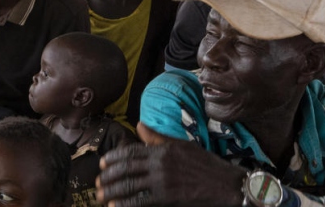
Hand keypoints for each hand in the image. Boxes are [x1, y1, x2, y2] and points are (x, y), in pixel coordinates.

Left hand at [97, 142, 246, 206]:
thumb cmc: (206, 165)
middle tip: (98, 183)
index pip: (132, 151)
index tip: (103, 164)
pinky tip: (116, 206)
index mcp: (163, 149)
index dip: (115, 158)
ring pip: (130, 185)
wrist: (227, 185)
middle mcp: (161, 163)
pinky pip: (141, 201)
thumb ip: (159, 138)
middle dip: (109, 176)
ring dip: (113, 191)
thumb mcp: (183, 146)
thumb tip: (139, 125)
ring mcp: (163, 181)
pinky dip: (126, 204)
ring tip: (102, 197)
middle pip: (127, 168)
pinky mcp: (168, 197)